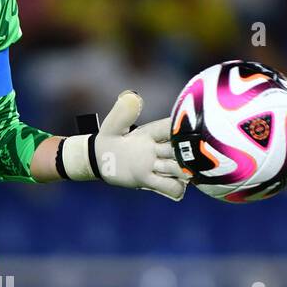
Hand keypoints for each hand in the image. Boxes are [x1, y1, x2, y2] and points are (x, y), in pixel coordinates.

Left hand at [58, 90, 185, 199]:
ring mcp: (155, 166)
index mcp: (151, 132)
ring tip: (185, 173)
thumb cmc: (108, 138)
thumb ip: (123, 112)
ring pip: (179, 168)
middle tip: (189, 157)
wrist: (98, 160)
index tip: (187, 131)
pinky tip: (174, 188)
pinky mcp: (149, 181)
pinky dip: (175, 188)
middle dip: (187, 153)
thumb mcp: (113, 125)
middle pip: (181, 150)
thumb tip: (132, 97)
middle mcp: (157, 148)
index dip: (181, 129)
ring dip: (182, 172)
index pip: (172, 128)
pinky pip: (171, 187)